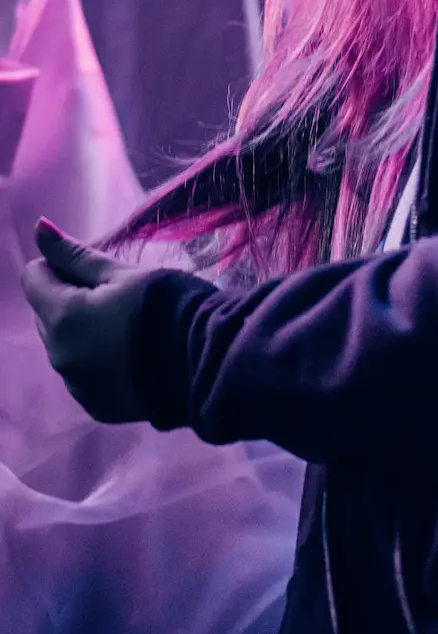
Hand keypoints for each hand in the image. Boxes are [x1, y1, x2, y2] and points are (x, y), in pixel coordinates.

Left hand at [21, 220, 153, 423]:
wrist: (208, 362)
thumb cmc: (167, 305)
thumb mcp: (122, 273)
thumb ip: (76, 254)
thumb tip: (39, 228)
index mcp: (63, 317)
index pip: (33, 277)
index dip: (60, 264)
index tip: (94, 268)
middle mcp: (60, 356)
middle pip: (44, 313)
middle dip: (68, 298)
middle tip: (115, 295)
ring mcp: (76, 385)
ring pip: (62, 343)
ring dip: (81, 329)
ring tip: (127, 326)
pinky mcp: (95, 405)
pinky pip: (81, 372)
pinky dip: (96, 359)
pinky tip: (131, 353)